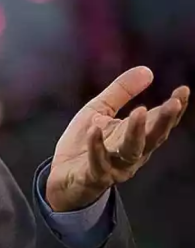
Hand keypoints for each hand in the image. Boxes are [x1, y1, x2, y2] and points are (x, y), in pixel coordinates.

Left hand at [45, 66, 188, 211]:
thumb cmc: (85, 142)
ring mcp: (113, 166)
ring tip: (140, 112)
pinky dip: (96, 147)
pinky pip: (98, 163)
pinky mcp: (93, 175)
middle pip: (152, 138)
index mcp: (135, 137)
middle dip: (164, 121)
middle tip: (174, 102)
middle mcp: (131, 154)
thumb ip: (122, 92)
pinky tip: (94, 130)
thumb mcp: (100, 111)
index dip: (172, 108)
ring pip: (131, 151)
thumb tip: (148, 70)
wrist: (63, 176)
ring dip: (136, 132)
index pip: (158, 122)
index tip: (183, 90)